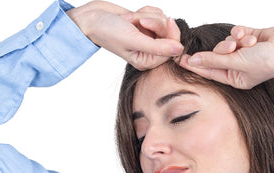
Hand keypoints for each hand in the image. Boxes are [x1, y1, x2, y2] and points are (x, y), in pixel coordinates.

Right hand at [67, 2, 181, 69]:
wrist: (92, 18)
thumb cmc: (108, 32)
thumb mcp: (135, 40)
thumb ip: (158, 47)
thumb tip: (180, 50)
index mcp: (147, 61)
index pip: (172, 49)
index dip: (172, 33)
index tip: (166, 20)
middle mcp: (149, 51)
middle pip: (169, 33)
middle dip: (156, 22)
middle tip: (140, 19)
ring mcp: (148, 37)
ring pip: (162, 20)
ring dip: (147, 14)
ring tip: (130, 19)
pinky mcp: (145, 24)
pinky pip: (156, 13)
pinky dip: (145, 10)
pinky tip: (131, 15)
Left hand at [178, 25, 273, 87]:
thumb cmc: (267, 62)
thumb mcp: (237, 63)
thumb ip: (213, 60)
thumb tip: (193, 61)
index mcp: (235, 79)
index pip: (209, 72)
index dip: (195, 65)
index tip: (180, 59)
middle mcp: (238, 67)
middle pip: (217, 55)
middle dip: (222, 49)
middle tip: (232, 48)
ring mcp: (244, 53)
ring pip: (226, 42)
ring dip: (235, 40)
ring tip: (247, 43)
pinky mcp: (250, 38)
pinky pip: (236, 32)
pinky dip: (242, 33)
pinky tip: (252, 36)